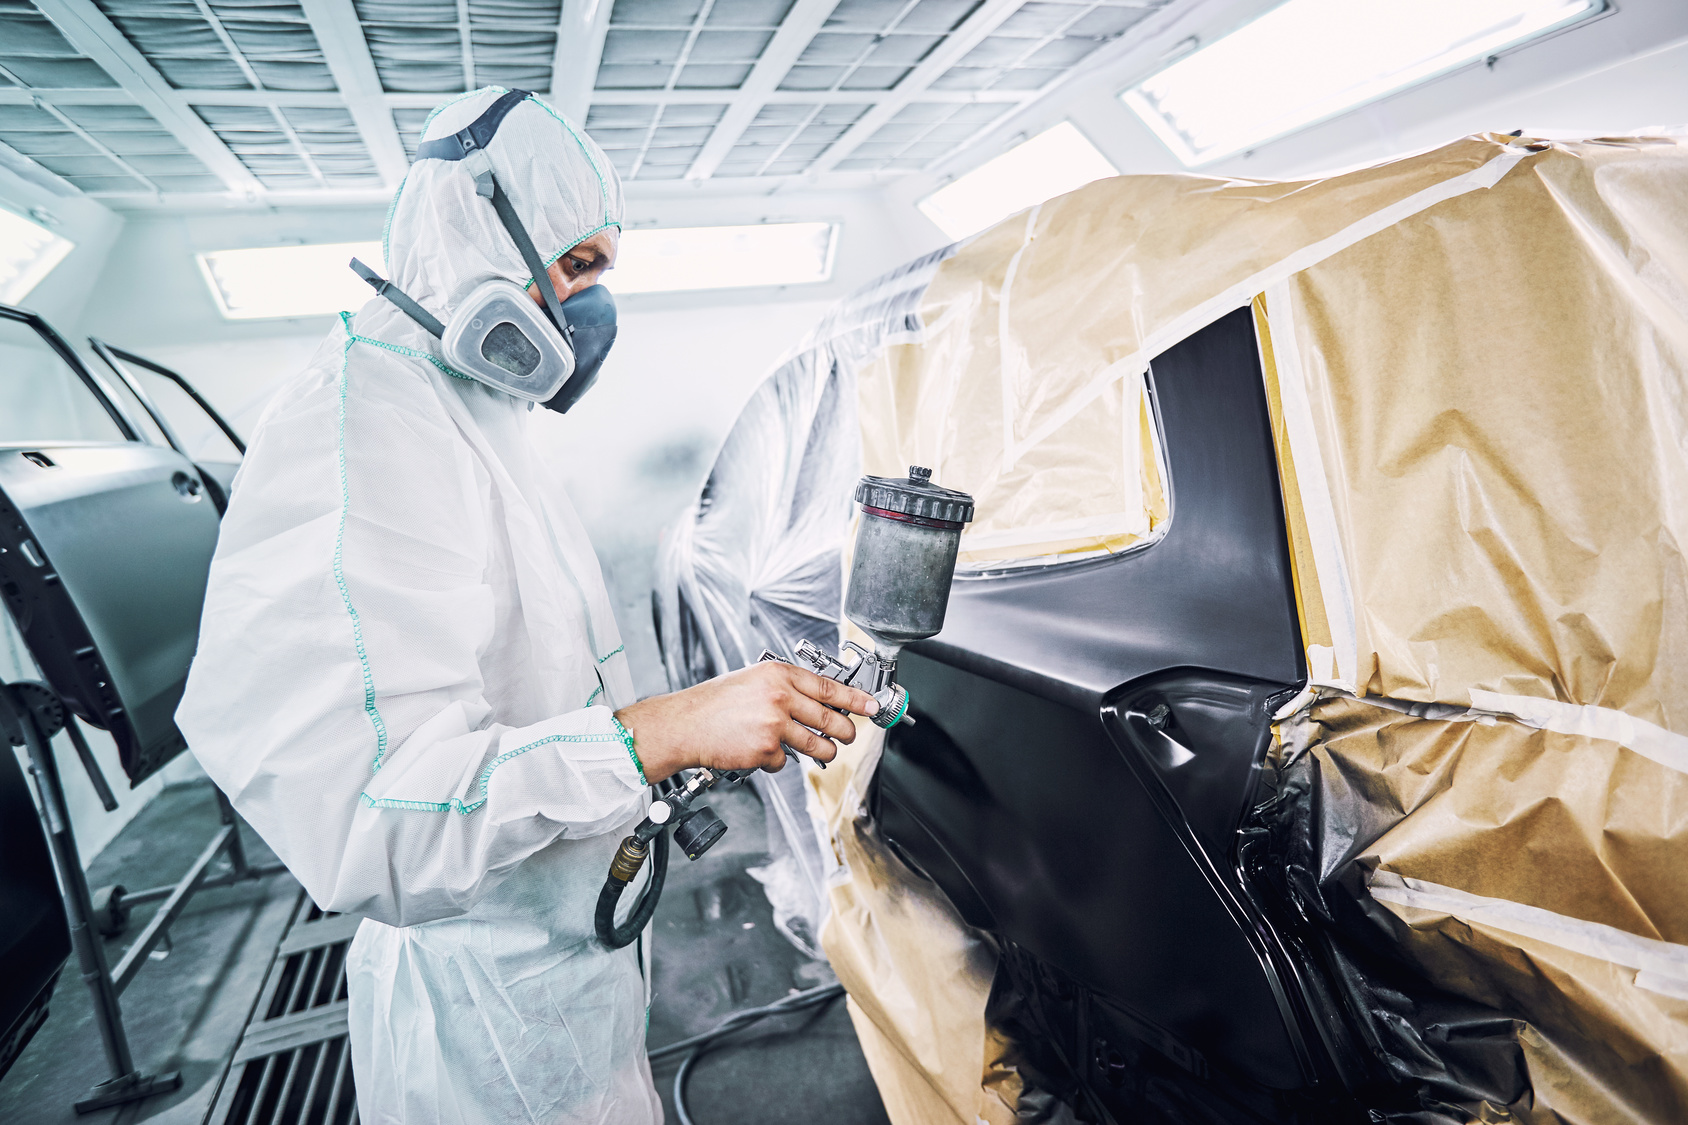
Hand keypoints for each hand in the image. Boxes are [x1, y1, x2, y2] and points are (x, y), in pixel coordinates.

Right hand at [614, 662, 879, 783]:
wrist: (685, 724)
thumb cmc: (713, 703)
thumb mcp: (752, 681)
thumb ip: (784, 688)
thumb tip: (817, 701)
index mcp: (778, 676)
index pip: (829, 687)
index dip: (855, 698)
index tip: (871, 705)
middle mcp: (780, 698)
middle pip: (831, 718)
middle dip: (846, 731)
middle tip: (847, 735)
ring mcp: (775, 725)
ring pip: (817, 745)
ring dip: (823, 751)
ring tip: (819, 750)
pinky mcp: (766, 750)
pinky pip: (785, 761)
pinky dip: (775, 760)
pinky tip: (758, 750)